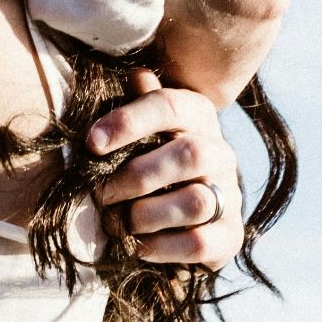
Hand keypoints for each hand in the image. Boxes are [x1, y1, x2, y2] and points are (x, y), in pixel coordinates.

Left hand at [86, 69, 242, 266]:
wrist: (181, 213)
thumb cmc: (147, 156)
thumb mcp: (139, 127)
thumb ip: (137, 103)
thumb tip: (136, 75)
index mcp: (197, 115)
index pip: (169, 105)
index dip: (128, 121)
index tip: (91, 143)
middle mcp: (220, 152)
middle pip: (189, 154)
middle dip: (136, 176)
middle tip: (100, 194)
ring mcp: (229, 194)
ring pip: (196, 201)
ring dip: (146, 215)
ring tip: (117, 223)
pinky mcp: (230, 235)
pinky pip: (200, 243)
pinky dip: (160, 247)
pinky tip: (137, 245)